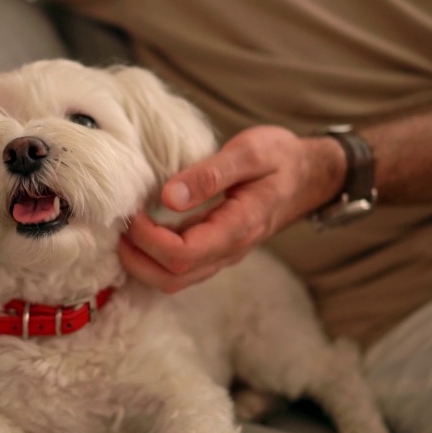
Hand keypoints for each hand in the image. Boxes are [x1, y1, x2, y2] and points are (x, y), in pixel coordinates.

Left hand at [120, 126, 344, 292]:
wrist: (311, 174)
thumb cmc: (281, 158)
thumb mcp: (250, 153)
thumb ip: (209, 174)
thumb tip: (167, 196)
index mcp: (238, 227)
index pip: (183, 254)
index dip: (149, 239)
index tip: (134, 211)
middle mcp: (230, 250)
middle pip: (173, 278)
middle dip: (138, 259)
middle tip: (120, 226)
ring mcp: (224, 254)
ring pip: (176, 280)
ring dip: (144, 263)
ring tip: (126, 230)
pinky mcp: (218, 249)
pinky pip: (183, 268)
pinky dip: (155, 258)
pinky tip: (143, 231)